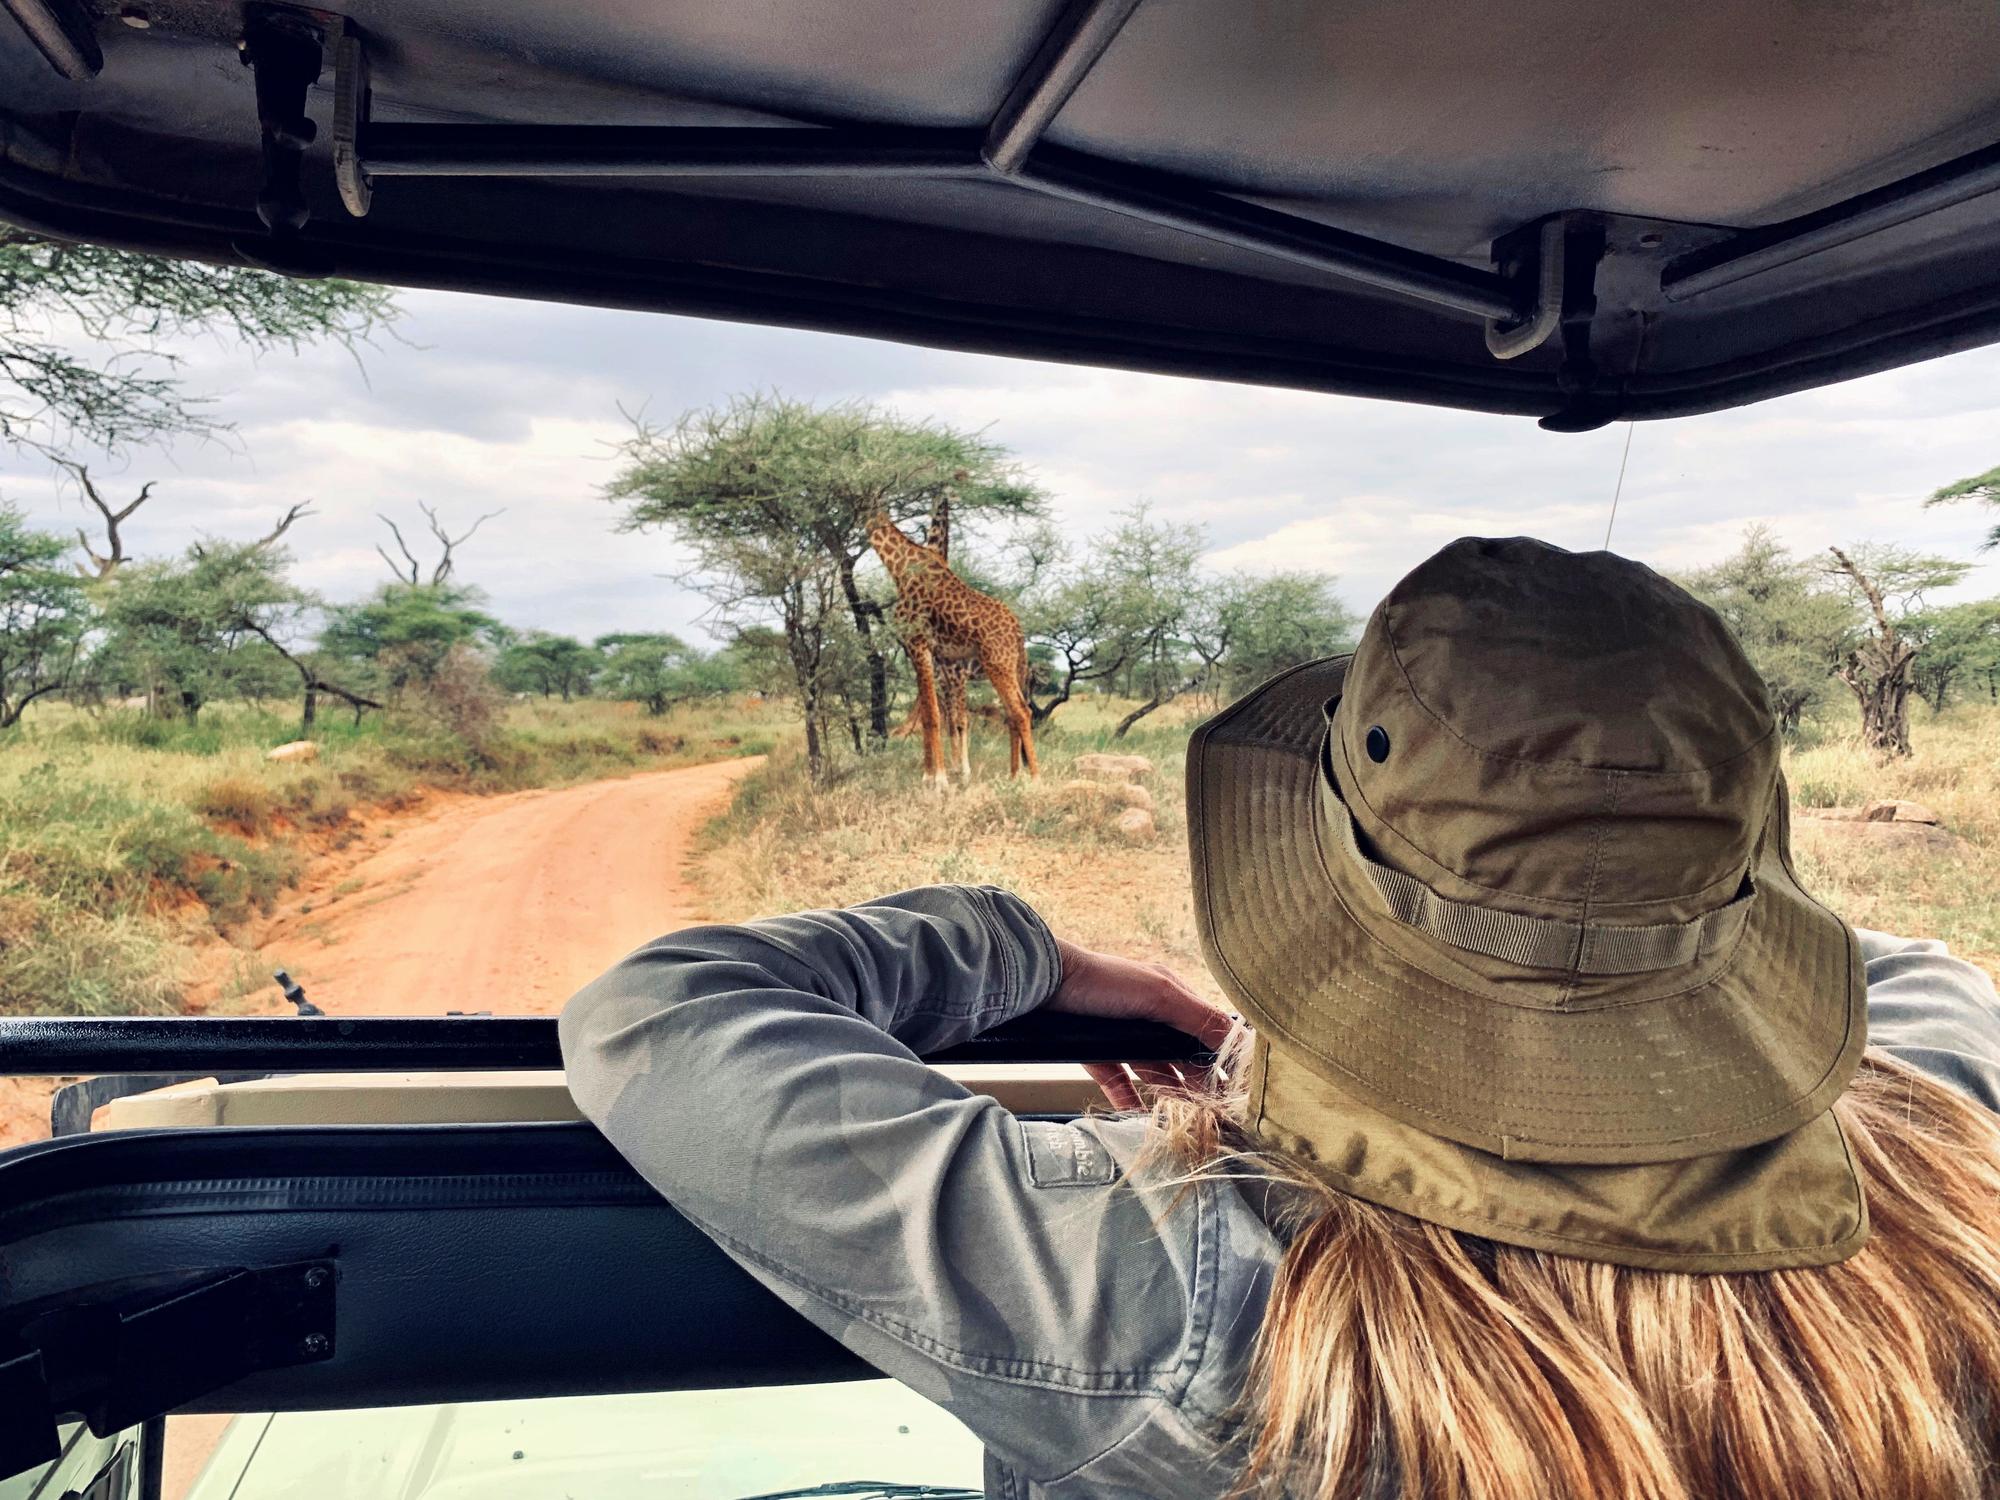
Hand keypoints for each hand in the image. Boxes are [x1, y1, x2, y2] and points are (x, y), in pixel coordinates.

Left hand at [1046, 936, 1236, 1110]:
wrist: (1042, 985)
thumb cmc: (1104, 982)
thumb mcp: (1160, 995)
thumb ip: (1200, 1019)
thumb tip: (1242, 1041)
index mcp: (1171, 996)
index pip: (1207, 1031)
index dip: (1223, 1058)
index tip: (1239, 1086)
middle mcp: (1151, 1017)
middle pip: (1184, 1056)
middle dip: (1200, 1083)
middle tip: (1217, 1113)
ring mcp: (1124, 1038)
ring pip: (1156, 1073)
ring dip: (1171, 1094)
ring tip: (1187, 1120)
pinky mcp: (1098, 1056)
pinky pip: (1120, 1084)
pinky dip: (1131, 1101)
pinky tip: (1141, 1117)